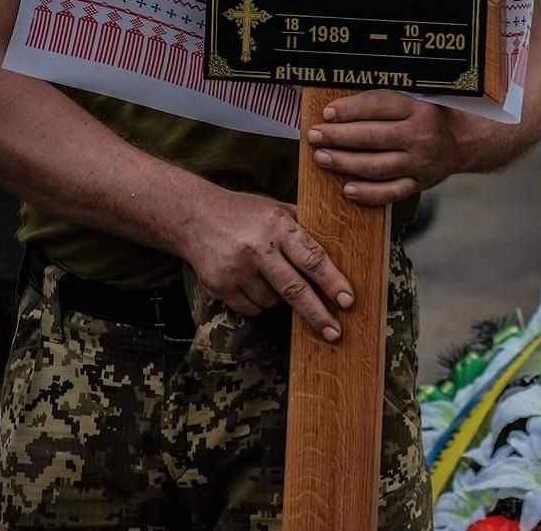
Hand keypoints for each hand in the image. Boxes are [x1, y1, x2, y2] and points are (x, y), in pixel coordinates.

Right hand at [179, 189, 353, 340]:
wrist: (192, 217)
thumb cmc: (244, 213)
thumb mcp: (277, 209)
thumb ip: (304, 228)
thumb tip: (339, 251)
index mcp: (277, 226)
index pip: (312, 258)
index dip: (332, 282)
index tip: (348, 300)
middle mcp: (257, 248)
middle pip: (294, 289)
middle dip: (317, 314)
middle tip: (335, 333)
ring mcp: (236, 269)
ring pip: (272, 302)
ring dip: (279, 299)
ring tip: (269, 275)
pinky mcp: (219, 286)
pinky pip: (251, 308)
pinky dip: (258, 302)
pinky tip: (251, 282)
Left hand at [306, 90, 462, 205]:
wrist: (465, 141)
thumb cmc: (432, 116)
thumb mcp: (417, 98)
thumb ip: (385, 101)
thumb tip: (341, 108)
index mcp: (420, 109)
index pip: (379, 107)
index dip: (350, 110)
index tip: (327, 113)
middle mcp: (421, 136)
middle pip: (373, 137)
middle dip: (339, 136)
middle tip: (315, 136)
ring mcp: (421, 163)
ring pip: (378, 166)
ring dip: (346, 162)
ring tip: (322, 158)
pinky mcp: (420, 183)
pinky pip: (392, 193)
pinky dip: (369, 193)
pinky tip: (348, 189)